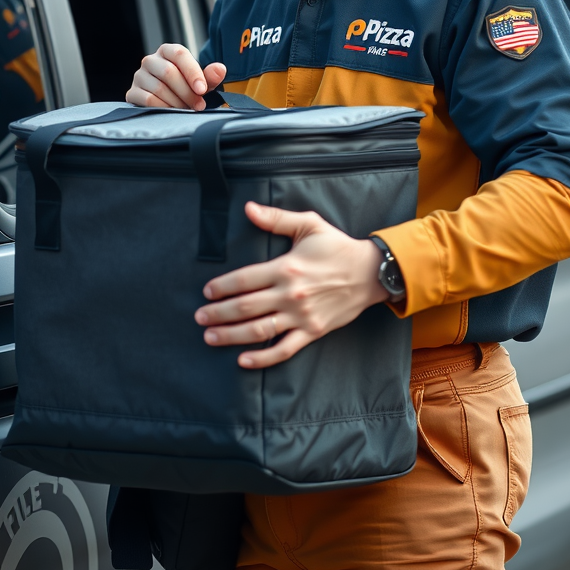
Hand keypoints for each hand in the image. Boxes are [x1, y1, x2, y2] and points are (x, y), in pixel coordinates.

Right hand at [126, 43, 225, 110]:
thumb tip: (220, 69)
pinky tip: (172, 112)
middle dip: (187, 92)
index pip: (179, 54)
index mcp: (168, 51)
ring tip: (186, 109)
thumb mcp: (201, 83)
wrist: (168, 103)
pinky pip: (147, 100)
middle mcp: (151, 60)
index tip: (203, 90)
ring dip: (176, 102)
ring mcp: (139, 76)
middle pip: (169, 72)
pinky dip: (163, 108)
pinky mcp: (132, 92)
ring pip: (159, 88)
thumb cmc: (186, 89)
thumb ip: (211, 76)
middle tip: (199, 105)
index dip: (192, 72)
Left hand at [194, 202, 388, 368]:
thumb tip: (248, 208)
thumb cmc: (337, 246)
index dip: (222, 287)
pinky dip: (263, 358)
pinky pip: (284, 349)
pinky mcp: (312, 332)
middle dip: (218, 313)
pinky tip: (243, 360)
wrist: (370, 273)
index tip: (207, 291)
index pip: (244, 280)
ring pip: (259, 330)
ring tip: (210, 337)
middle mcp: (291, 294)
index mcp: (286, 267)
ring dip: (231, 336)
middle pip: (245, 307)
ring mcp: (301, 316)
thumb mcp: (309, 225)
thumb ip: (276, 218)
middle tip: (199, 317)